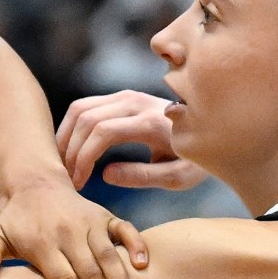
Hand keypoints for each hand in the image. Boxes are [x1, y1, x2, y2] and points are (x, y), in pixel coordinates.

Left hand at [0, 181, 148, 278]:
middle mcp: (69, 232)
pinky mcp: (104, 216)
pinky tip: (143, 268)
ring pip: (110, 257)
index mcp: (43, 243)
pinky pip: (125, 230)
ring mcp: (90, 223)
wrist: (34, 182)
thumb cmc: (13, 219)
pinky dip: (136, 246)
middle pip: (90, 274)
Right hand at [56, 91, 206, 190]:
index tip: (79, 183)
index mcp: (152, 122)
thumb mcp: (177, 177)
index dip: (84, 158)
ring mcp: (127, 95)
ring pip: (80, 108)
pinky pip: (86, 106)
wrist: (212, 129)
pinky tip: (72, 151)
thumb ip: (142, 177)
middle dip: (70, 150)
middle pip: (86, 118)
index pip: (103, 132)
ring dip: (66, 136)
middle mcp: (136, 101)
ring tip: (65, 165)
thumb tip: (105, 174)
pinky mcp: (122, 96)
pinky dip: (72, 127)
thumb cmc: (195, 159)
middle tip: (67, 178)